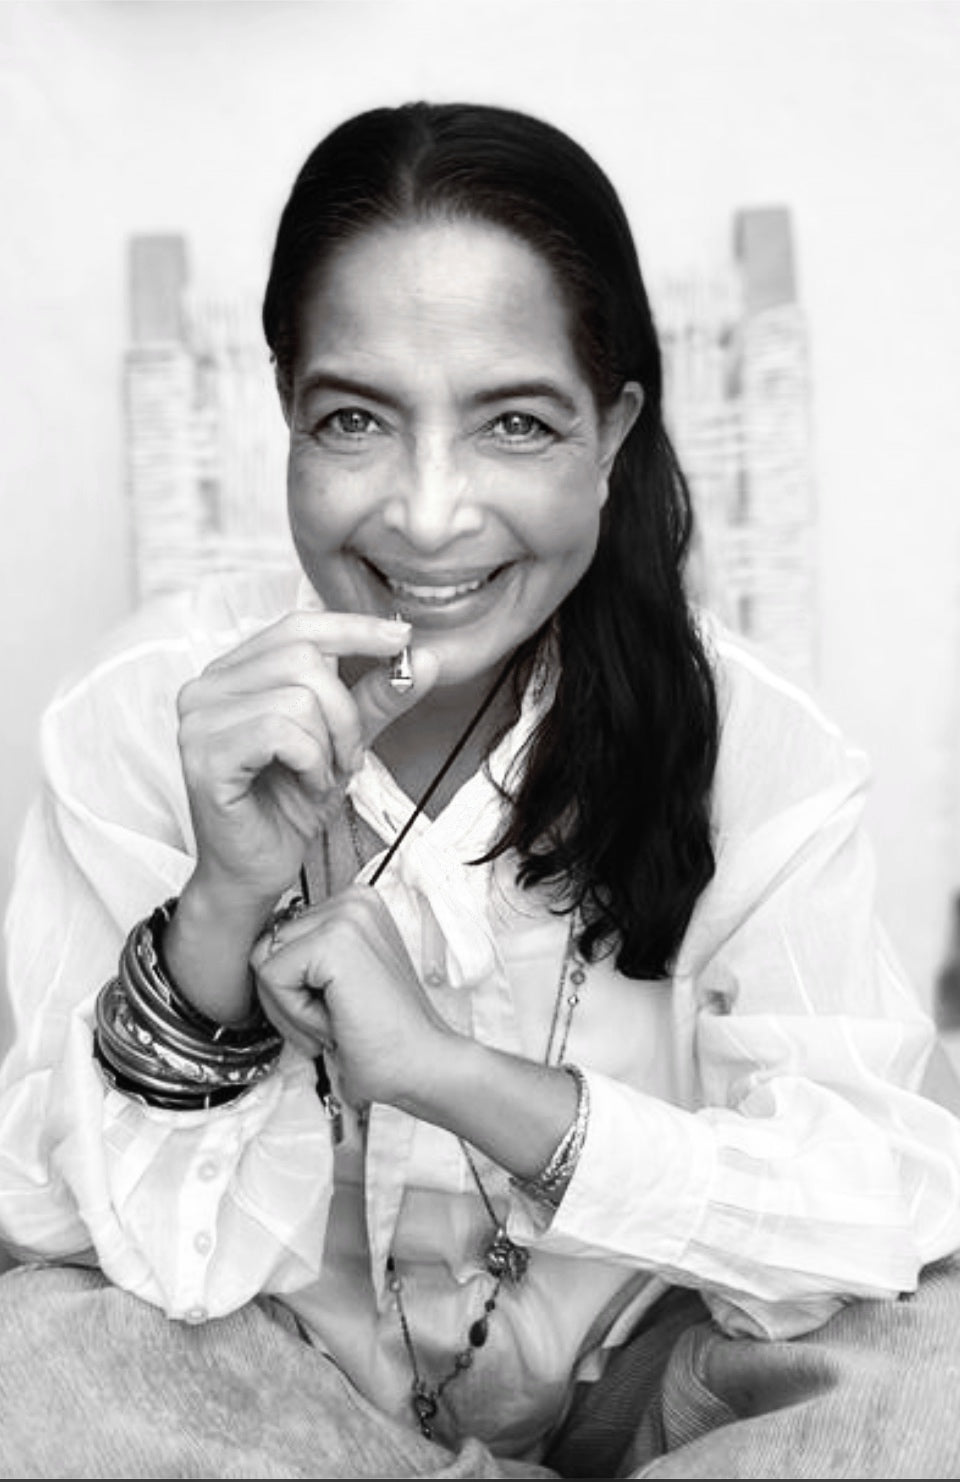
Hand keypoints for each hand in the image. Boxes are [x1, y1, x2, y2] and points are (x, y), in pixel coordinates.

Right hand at [176, 608, 437, 917]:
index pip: (297, 626)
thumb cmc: (288, 805)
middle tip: (349, 756)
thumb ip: (377, 699)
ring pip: (298, 697)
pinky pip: (282, 732)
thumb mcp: (344, 741)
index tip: (403, 639)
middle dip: (346, 711)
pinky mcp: (204, 756)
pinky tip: (307, 786)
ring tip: (323, 776)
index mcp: (233, 672)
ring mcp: (199, 720)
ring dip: (331, 744)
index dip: (353, 628)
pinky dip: (312, 762)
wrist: (257, 870)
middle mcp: (206, 687)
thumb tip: (424, 659)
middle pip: (303, 658)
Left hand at [250, 884, 455, 1109]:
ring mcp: (347, 915)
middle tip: (338, 1018)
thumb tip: (256, 950)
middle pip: (265, 946)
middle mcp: (353, 899)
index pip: (278, 938)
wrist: (423, 1066)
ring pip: (263, 962)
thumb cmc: (382, 1038)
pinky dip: (295, 1014)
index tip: (338, 1008)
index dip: (294, 988)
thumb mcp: (334, 983)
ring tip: (339, 1019)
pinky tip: (337, 1021)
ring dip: (291, 1007)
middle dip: (287, 997)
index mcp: (355, 905)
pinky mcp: (335, 941)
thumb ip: (303, 958)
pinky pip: (271, 978)